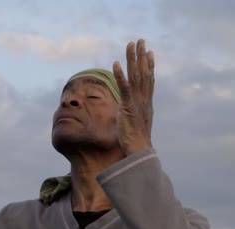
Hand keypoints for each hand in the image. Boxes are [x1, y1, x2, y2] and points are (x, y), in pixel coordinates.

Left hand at [113, 39, 153, 155]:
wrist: (138, 150)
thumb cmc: (135, 140)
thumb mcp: (135, 122)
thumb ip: (133, 113)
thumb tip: (128, 111)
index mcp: (146, 102)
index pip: (149, 80)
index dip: (149, 65)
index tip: (149, 52)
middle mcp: (144, 99)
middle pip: (144, 73)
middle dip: (141, 56)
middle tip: (141, 40)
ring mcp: (136, 102)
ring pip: (135, 76)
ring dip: (132, 59)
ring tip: (130, 45)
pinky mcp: (127, 106)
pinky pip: (124, 88)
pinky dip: (120, 75)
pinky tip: (116, 63)